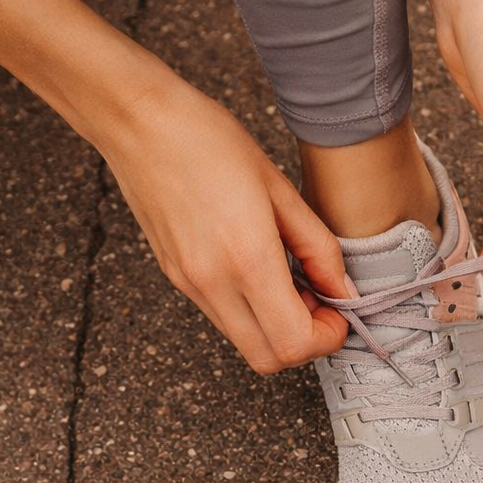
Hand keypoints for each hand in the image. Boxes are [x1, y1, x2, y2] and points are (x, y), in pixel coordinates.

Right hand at [98, 76, 349, 372]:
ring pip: (246, 344)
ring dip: (278, 329)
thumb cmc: (210, 140)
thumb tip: (344, 291)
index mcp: (247, 258)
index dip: (327, 337)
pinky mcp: (177, 279)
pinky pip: (224, 319)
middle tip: (319, 302)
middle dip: (305, 343)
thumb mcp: (281, 188)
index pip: (294, 343)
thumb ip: (319, 248)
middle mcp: (213, 283)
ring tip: (291, 281)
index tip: (338, 308)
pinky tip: (262, 272)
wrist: (138, 122)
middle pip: (269, 360)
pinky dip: (253, 313)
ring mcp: (190, 286)